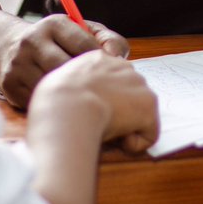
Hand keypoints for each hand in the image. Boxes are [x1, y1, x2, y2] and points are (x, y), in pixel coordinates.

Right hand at [0, 15, 129, 107]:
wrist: (9, 45)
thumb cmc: (58, 42)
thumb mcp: (82, 32)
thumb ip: (108, 40)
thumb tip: (117, 58)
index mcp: (53, 24)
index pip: (85, 45)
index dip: (100, 62)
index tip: (107, 73)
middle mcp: (32, 41)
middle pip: (66, 68)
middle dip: (84, 81)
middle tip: (95, 91)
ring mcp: (18, 63)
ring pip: (52, 87)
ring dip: (68, 95)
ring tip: (80, 97)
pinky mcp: (9, 85)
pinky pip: (38, 100)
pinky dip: (52, 104)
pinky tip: (61, 102)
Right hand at [31, 50, 158, 153]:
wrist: (67, 106)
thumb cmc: (53, 102)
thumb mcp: (56, 84)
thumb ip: (72, 85)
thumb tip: (77, 101)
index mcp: (97, 59)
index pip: (110, 80)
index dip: (103, 100)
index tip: (88, 111)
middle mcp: (122, 66)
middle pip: (128, 95)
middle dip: (117, 113)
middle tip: (95, 123)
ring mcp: (138, 84)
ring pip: (139, 114)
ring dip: (125, 127)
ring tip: (103, 130)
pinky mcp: (149, 105)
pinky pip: (148, 134)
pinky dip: (134, 143)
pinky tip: (116, 140)